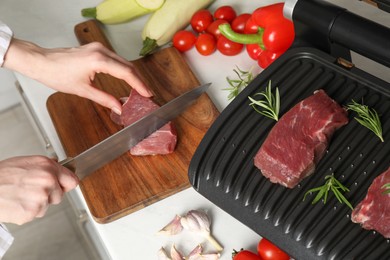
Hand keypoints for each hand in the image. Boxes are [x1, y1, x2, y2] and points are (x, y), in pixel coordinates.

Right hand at [0, 156, 78, 224]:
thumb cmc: (1, 176)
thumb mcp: (25, 162)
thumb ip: (45, 165)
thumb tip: (58, 165)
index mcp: (47, 166)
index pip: (72, 180)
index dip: (66, 184)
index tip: (63, 186)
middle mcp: (47, 180)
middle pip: (60, 195)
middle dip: (49, 195)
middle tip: (30, 191)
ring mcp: (41, 196)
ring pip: (47, 206)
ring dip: (37, 204)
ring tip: (20, 196)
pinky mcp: (32, 211)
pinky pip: (36, 214)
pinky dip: (27, 212)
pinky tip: (17, 204)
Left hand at [3, 38, 152, 113]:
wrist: (41, 62)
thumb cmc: (57, 74)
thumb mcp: (83, 91)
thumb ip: (104, 99)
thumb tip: (119, 108)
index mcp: (98, 60)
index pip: (126, 73)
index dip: (139, 84)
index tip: (147, 93)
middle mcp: (101, 51)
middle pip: (128, 65)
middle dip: (139, 80)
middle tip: (146, 93)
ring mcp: (98, 48)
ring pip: (123, 61)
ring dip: (132, 74)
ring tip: (138, 88)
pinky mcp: (95, 48)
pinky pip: (115, 58)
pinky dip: (123, 69)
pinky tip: (126, 78)